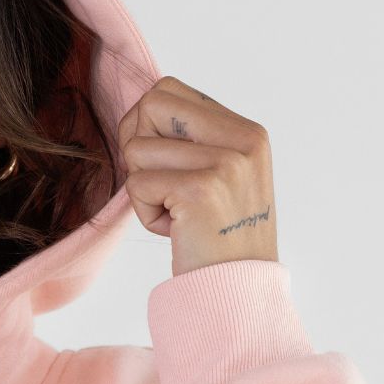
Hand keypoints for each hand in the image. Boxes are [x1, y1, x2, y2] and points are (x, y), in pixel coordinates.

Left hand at [116, 76, 278, 276]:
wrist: (237, 293)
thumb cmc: (218, 239)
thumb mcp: (220, 177)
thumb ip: (192, 140)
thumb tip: (140, 109)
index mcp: (247, 132)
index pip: (169, 89)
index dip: (145, 123)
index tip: (155, 161)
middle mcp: (243, 140)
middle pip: (151, 103)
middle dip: (136, 143)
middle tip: (155, 184)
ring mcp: (226, 164)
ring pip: (138, 149)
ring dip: (143, 189)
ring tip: (175, 214)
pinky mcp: (201, 191)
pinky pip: (138, 184)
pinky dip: (145, 214)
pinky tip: (175, 231)